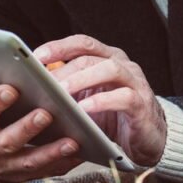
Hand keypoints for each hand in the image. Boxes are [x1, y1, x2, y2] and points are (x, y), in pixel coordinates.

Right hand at [0, 58, 81, 182]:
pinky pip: (42, 173)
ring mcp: (3, 167)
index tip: (10, 88)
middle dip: (27, 128)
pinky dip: (61, 165)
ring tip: (73, 140)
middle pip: (8, 141)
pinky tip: (81, 153)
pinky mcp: (18, 177)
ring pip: (29, 161)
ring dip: (51, 152)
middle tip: (46, 113)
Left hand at [34, 34, 165, 166]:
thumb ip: (68, 89)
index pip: (82, 43)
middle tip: (43, 82)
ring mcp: (135, 82)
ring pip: (109, 69)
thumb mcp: (87, 100)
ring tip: (62, 91)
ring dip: (82, 79)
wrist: (148, 139)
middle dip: (65, 68)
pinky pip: (123, 96)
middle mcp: (122, 65)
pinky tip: (84, 109)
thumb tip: (34, 87)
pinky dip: (102, 101)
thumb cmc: (113, 117)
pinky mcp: (142, 104)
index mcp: (107, 58)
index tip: (36, 57)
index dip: (59, 47)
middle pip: (90, 56)